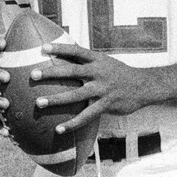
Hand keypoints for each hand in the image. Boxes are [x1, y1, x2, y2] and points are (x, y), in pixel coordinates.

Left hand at [29, 43, 155, 133]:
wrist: (144, 85)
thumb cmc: (119, 73)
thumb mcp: (105, 62)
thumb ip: (87, 61)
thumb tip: (65, 55)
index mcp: (97, 60)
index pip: (76, 51)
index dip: (60, 48)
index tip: (43, 47)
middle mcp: (98, 72)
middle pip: (71, 71)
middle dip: (51, 73)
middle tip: (32, 74)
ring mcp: (102, 89)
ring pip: (75, 95)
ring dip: (56, 99)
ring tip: (38, 103)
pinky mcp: (106, 105)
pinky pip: (86, 116)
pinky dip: (72, 123)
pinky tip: (59, 129)